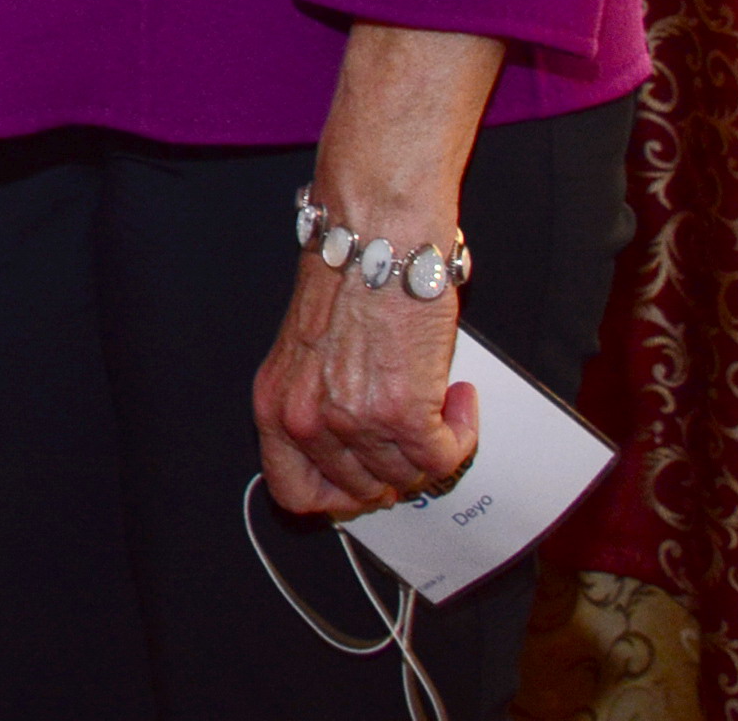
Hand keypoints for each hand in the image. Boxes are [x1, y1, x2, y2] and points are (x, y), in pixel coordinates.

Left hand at [252, 252, 475, 517]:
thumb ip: (317, 404)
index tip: (363, 482)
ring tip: (439, 404)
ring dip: (432, 446)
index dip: (336, 497)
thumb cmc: (345, 279)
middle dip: (394, 469)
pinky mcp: (404, 414)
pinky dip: (461, 434)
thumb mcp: (305, 353)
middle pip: (361, 490)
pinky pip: (443, 456)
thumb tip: (353, 449)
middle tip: (414, 435)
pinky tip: (458, 400)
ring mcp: (353, 422)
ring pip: (407, 476)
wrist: (374, 240)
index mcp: (276, 406)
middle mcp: (307, 421)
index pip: (294, 493)